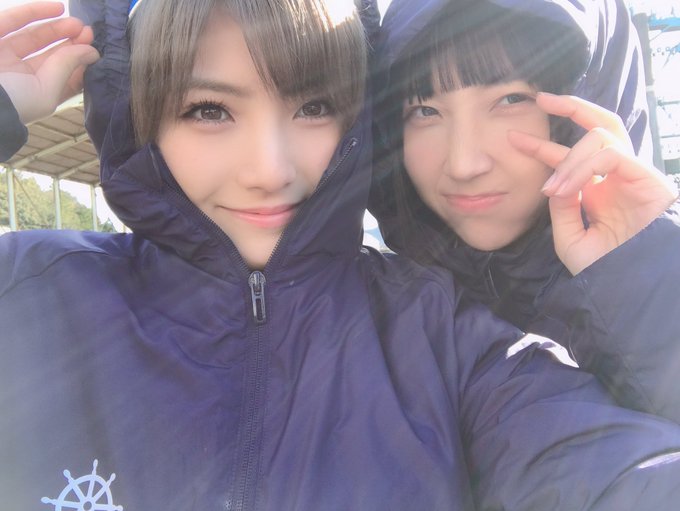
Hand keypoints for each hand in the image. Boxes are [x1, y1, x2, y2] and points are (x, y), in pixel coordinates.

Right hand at [0, 1, 98, 123]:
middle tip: (88, 32)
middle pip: (50, 56)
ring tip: (78, 23)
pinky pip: (13, 20)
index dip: (79, 63)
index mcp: (35, 94)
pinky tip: (57, 7)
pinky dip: (35, 12)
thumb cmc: (15, 101)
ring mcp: (4, 54)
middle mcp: (19, 75)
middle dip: (71, 44)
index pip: (63, 78)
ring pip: (33, 37)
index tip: (94, 51)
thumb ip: (67, 68)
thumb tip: (92, 52)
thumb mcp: (46, 91)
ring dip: (57, 28)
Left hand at [508, 92, 677, 274]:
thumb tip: (555, 180)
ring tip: (550, 189)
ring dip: (568, 159)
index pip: (571, 156)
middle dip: (572, 107)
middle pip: (601, 125)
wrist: (627, 287)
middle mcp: (617, 177)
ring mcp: (634, 175)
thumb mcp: (569, 236)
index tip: (513, 137)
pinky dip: (583, 167)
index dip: (542, 146)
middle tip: (541, 99)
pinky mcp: (649, 178)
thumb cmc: (602, 269)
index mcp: (600, 190)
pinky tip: (564, 188)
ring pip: (602, 136)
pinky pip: (611, 155)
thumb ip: (561, 207)